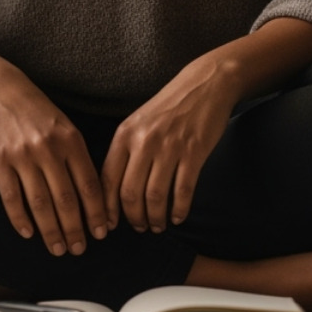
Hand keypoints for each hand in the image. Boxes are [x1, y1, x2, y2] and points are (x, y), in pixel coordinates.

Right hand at [0, 69, 110, 255]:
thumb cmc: (36, 110)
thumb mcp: (65, 125)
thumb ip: (77, 155)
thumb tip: (92, 194)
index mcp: (70, 140)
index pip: (89, 185)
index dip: (97, 212)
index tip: (102, 233)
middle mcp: (49, 149)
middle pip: (66, 199)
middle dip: (75, 229)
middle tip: (79, 250)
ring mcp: (23, 156)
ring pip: (41, 203)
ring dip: (50, 231)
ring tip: (57, 248)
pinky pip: (11, 197)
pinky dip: (20, 218)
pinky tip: (28, 233)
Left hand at [101, 59, 240, 233]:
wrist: (205, 84)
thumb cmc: (169, 106)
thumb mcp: (138, 122)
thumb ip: (126, 151)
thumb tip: (115, 190)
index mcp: (125, 134)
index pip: (108, 179)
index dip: (107, 208)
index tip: (109, 225)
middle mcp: (144, 141)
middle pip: (130, 193)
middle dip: (133, 218)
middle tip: (140, 227)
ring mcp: (169, 147)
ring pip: (155, 196)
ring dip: (156, 218)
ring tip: (158, 225)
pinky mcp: (194, 152)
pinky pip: (183, 190)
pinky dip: (179, 209)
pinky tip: (178, 216)